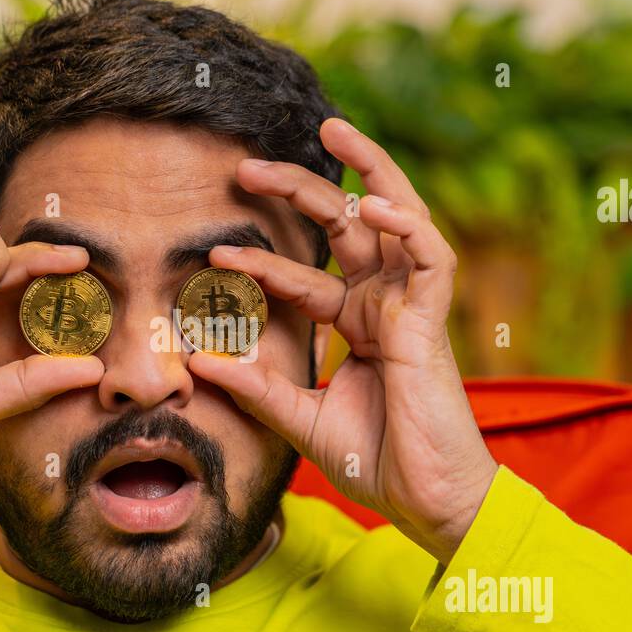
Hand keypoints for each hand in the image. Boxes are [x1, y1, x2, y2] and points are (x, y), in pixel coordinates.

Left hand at [188, 119, 497, 562]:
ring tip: (331, 129)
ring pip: (394, 217)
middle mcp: (383, 305)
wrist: (426, 502)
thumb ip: (256, 387)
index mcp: (356, 325)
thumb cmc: (375, 463)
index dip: (260, 262)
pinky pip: (428, 256)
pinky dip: (404, 224)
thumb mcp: (299, 420)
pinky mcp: (434, 320)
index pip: (304, 275)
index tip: (212, 254)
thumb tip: (198, 359)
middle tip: (247, 167)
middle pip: (343, 228)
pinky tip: (370, 202)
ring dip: (366, 170)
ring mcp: (410, 307)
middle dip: (301, 189)